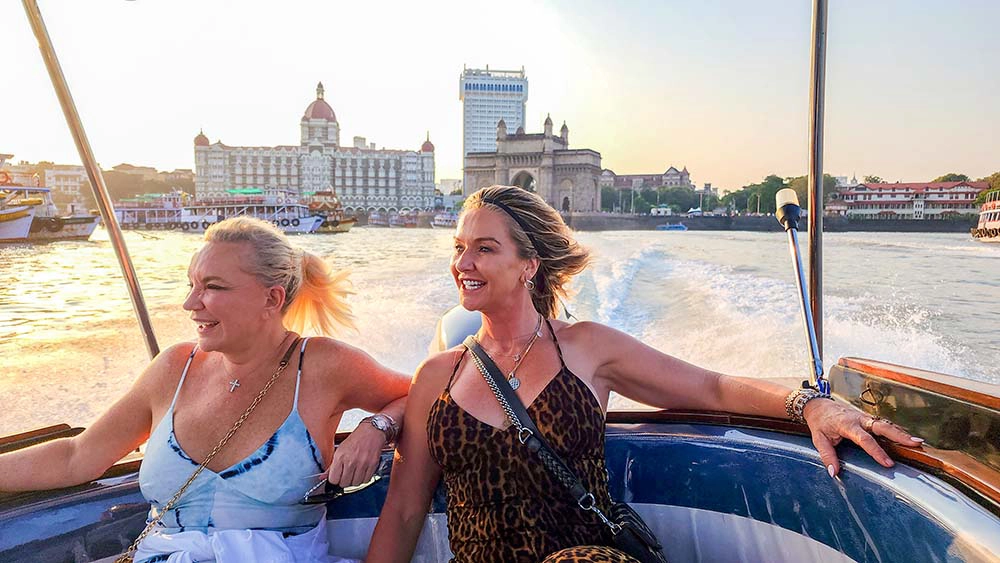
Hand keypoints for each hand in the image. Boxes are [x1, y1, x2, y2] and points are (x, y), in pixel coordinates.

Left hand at [326, 422, 386, 487]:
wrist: (371, 431)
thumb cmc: (356, 439)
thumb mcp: (339, 449)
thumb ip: (331, 466)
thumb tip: (323, 477)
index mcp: (340, 457)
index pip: (333, 479)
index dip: (334, 480)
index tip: (337, 478)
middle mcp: (351, 461)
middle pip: (344, 483)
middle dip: (344, 481)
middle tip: (346, 474)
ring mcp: (362, 464)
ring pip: (355, 483)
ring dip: (354, 481)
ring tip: (355, 473)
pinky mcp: (372, 465)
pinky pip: (366, 480)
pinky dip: (364, 479)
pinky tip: (362, 472)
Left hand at [802, 399, 923, 476]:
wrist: (819, 406)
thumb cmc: (819, 423)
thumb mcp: (818, 439)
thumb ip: (827, 455)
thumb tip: (834, 472)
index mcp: (847, 424)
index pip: (864, 439)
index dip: (877, 451)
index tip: (888, 463)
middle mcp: (859, 419)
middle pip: (882, 426)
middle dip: (899, 435)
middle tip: (916, 443)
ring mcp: (865, 418)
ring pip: (886, 424)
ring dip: (902, 433)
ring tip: (919, 443)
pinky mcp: (868, 420)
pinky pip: (884, 425)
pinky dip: (897, 431)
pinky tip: (909, 439)